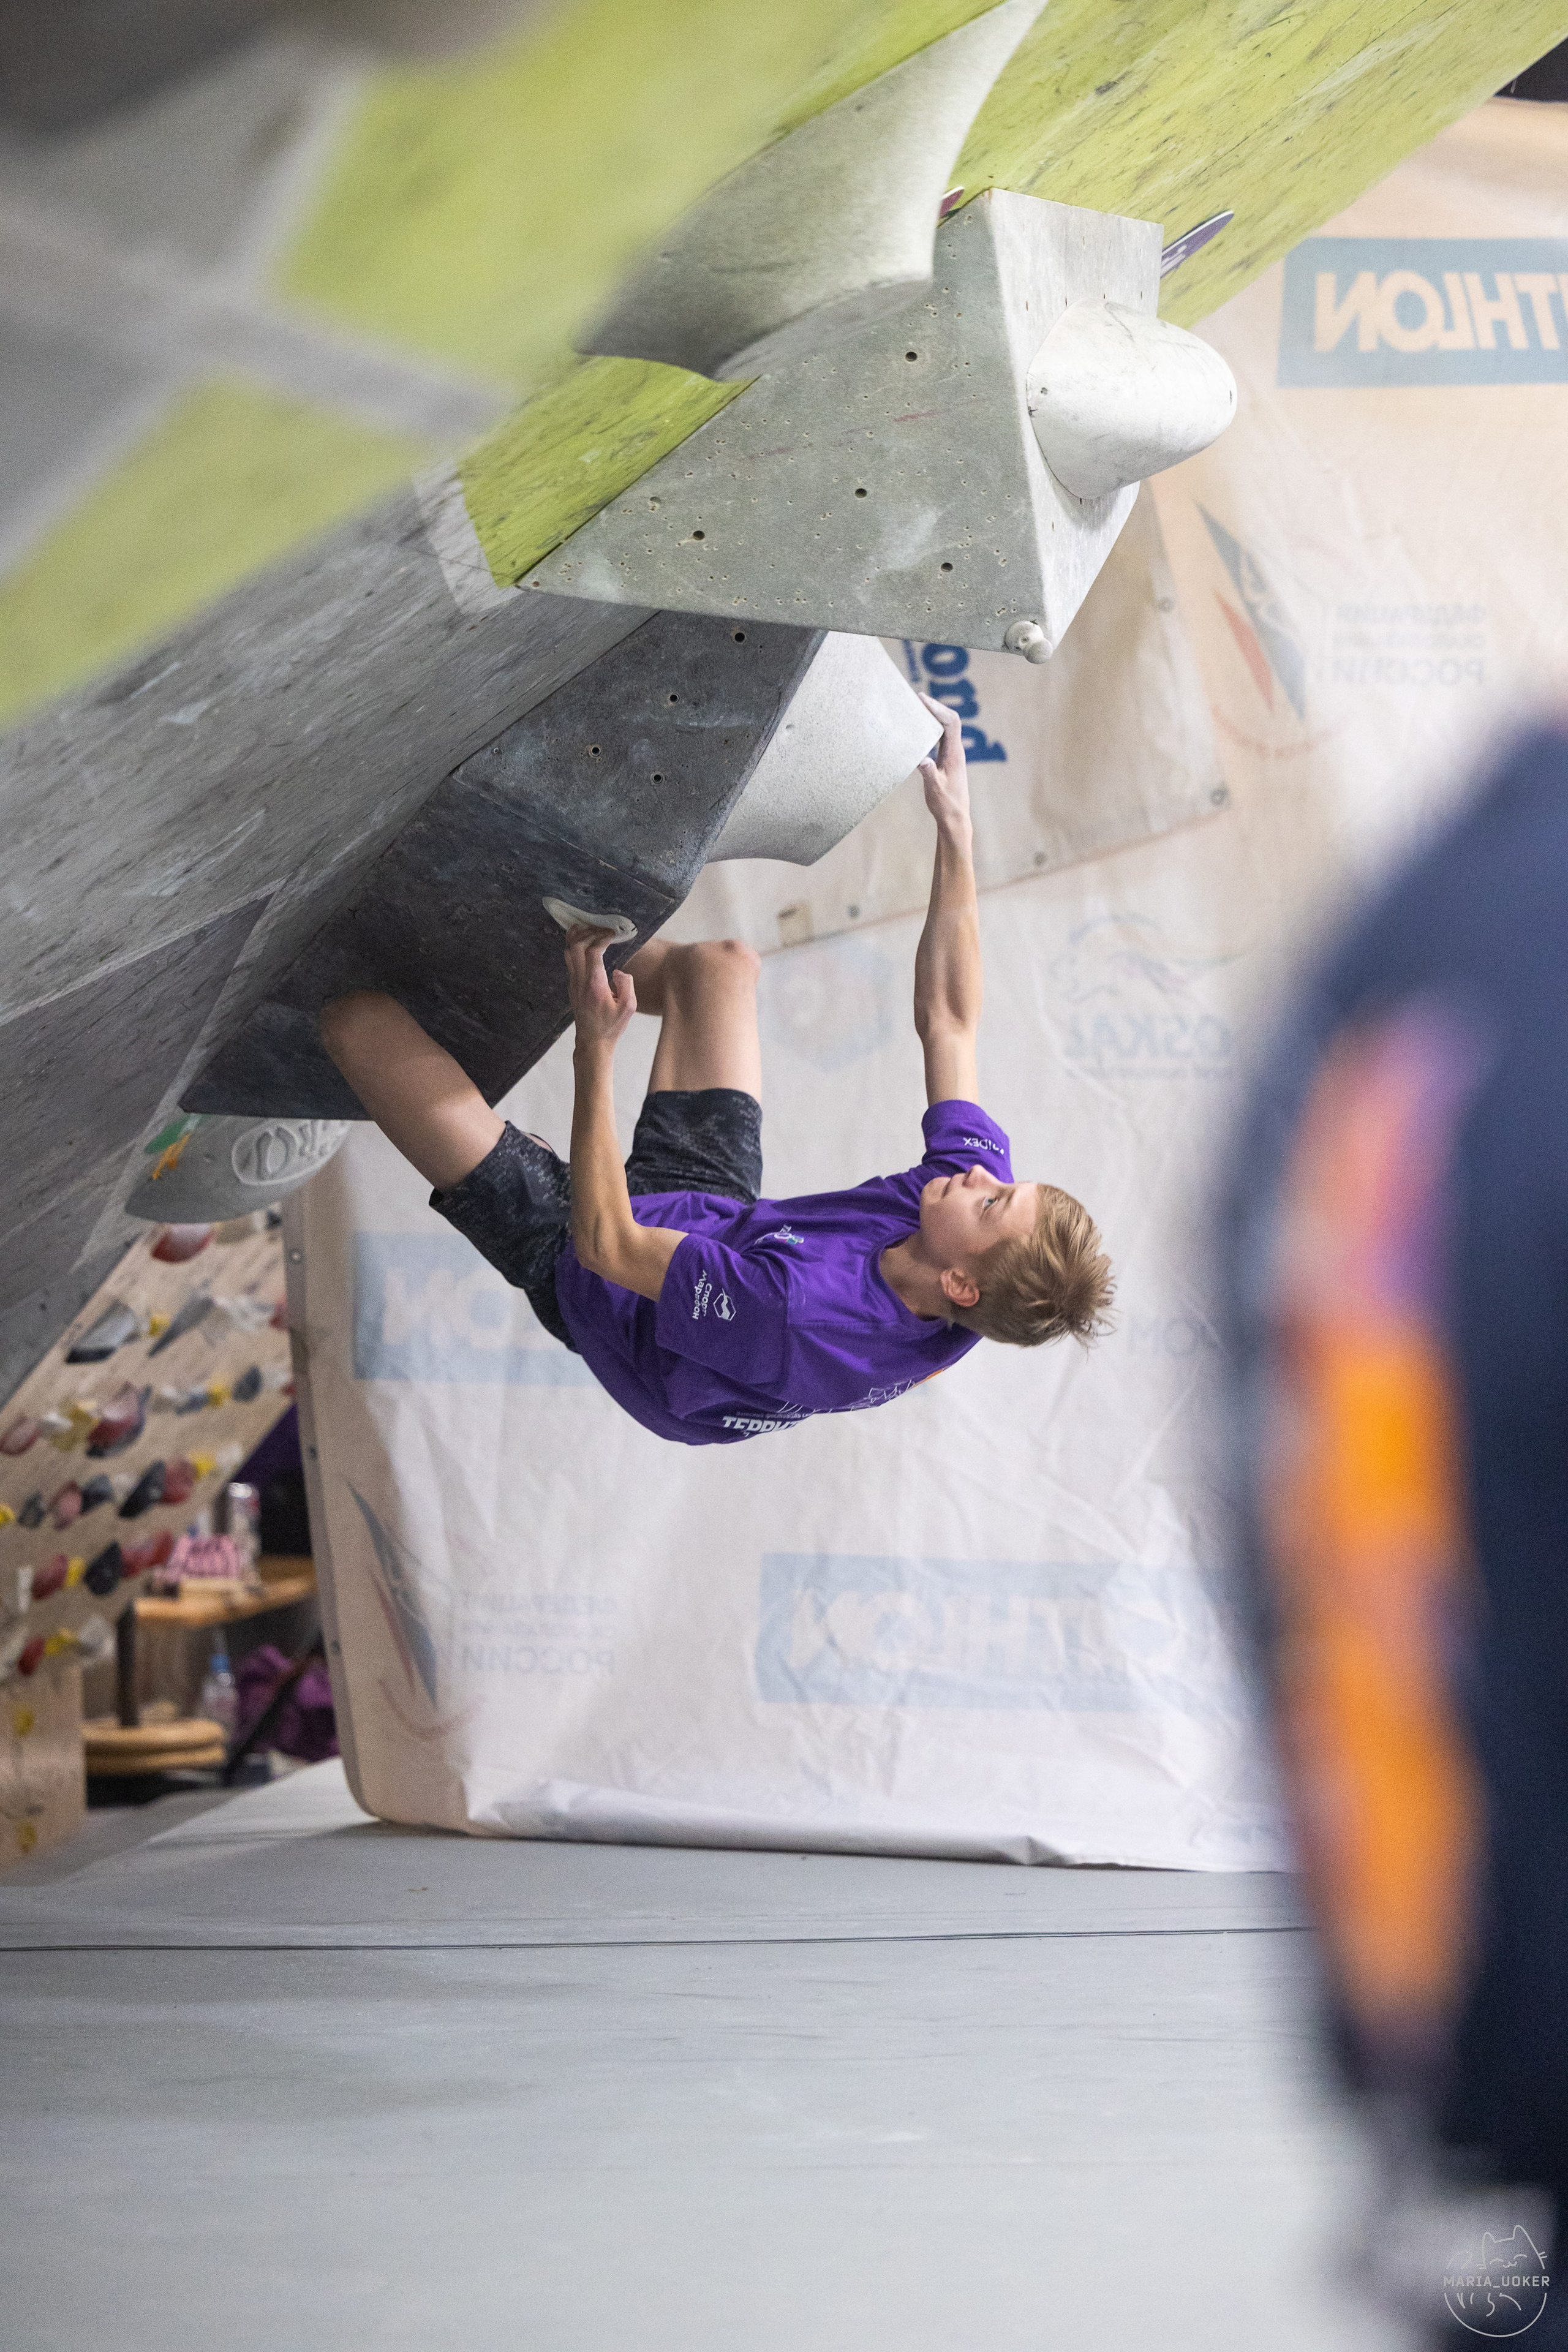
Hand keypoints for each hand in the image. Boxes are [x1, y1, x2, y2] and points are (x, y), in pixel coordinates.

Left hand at [565, 927, 635, 1050]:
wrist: (592, 1042)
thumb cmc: (612, 1026)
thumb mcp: (629, 1008)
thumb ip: (626, 985)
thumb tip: (617, 971)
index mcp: (595, 984)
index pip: (593, 952)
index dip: (602, 938)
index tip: (612, 934)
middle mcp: (580, 981)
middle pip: (576, 947)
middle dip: (588, 933)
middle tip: (601, 929)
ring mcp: (573, 983)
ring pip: (569, 952)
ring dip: (577, 938)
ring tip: (587, 927)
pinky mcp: (572, 986)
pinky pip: (570, 961)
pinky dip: (575, 948)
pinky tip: (583, 943)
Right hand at [916, 691, 971, 838]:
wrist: (955, 818)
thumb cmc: (946, 804)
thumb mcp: (935, 789)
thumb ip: (928, 773)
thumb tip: (921, 759)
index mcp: (955, 754)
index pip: (951, 723)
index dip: (938, 708)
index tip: (923, 699)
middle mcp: (955, 751)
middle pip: (949, 720)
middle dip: (934, 706)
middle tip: (917, 697)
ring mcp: (952, 754)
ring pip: (945, 728)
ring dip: (933, 716)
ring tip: (916, 707)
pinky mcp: (947, 760)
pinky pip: (940, 737)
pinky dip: (931, 728)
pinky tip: (919, 727)